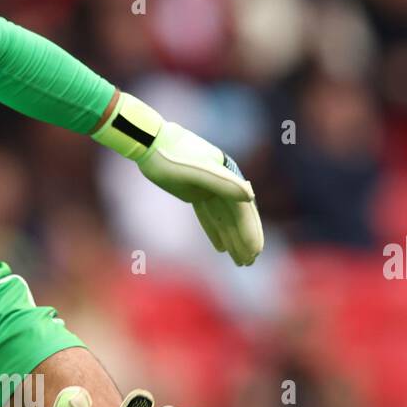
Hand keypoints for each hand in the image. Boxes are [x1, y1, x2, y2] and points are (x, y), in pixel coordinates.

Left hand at [91, 91, 263, 266]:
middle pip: (236, 216)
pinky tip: (221, 247)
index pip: (242, 209)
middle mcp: (222, 182)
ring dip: (232, 239)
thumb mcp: (196, 170)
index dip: (250, 231)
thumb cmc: (171, 156)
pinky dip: (214, 230)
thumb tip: (250, 195)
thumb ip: (222, 183)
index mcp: (227, 176)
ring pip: (223, 218)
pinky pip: (208, 215)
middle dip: (243, 240)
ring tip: (240, 261)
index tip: (256, 252)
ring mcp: (208, 187)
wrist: (150, 143)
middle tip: (250, 262)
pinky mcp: (195, 191)